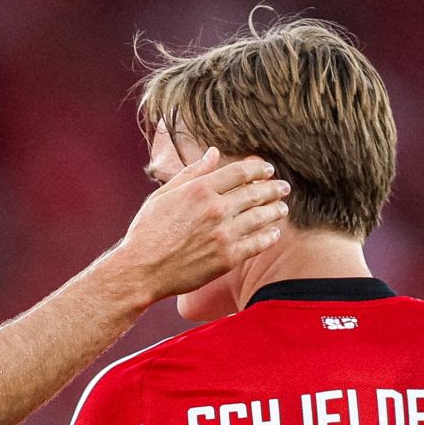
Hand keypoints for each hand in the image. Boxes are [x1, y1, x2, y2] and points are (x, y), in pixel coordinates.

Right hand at [113, 147, 289, 302]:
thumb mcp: (162, 196)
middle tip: (283, 188)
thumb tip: (213, 153)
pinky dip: (269, 236)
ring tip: (281, 209)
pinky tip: (273, 233)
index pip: (241, 172)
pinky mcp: (227, 258)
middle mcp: (215, 209)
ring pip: (262, 216)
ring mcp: (223, 234)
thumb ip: (191, 173)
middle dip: (274, 188)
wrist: (140, 271)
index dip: (259, 169)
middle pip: (256, 192)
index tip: (267, 171)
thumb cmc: (146, 233)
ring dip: (276, 210)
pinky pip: (258, 243)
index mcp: (199, 189)